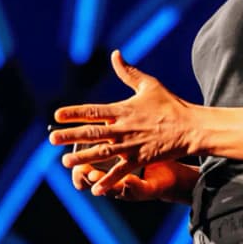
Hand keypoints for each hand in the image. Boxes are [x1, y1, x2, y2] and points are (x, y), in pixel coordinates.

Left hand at [49, 50, 197, 194]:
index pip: (93, 111)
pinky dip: (108, 181)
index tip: (57, 115)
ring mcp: (131, 145)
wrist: (190, 126)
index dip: (74, 112)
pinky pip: (120, 172)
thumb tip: (115, 54)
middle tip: (52, 139)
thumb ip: (128, 72)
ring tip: (65, 161)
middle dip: (71, 135)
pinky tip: (95, 188)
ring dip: (83, 157)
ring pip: (101, 153)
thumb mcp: (149, 85)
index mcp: (123, 110)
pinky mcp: (140, 159)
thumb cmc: (170, 104)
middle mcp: (123, 128)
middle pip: (92, 132)